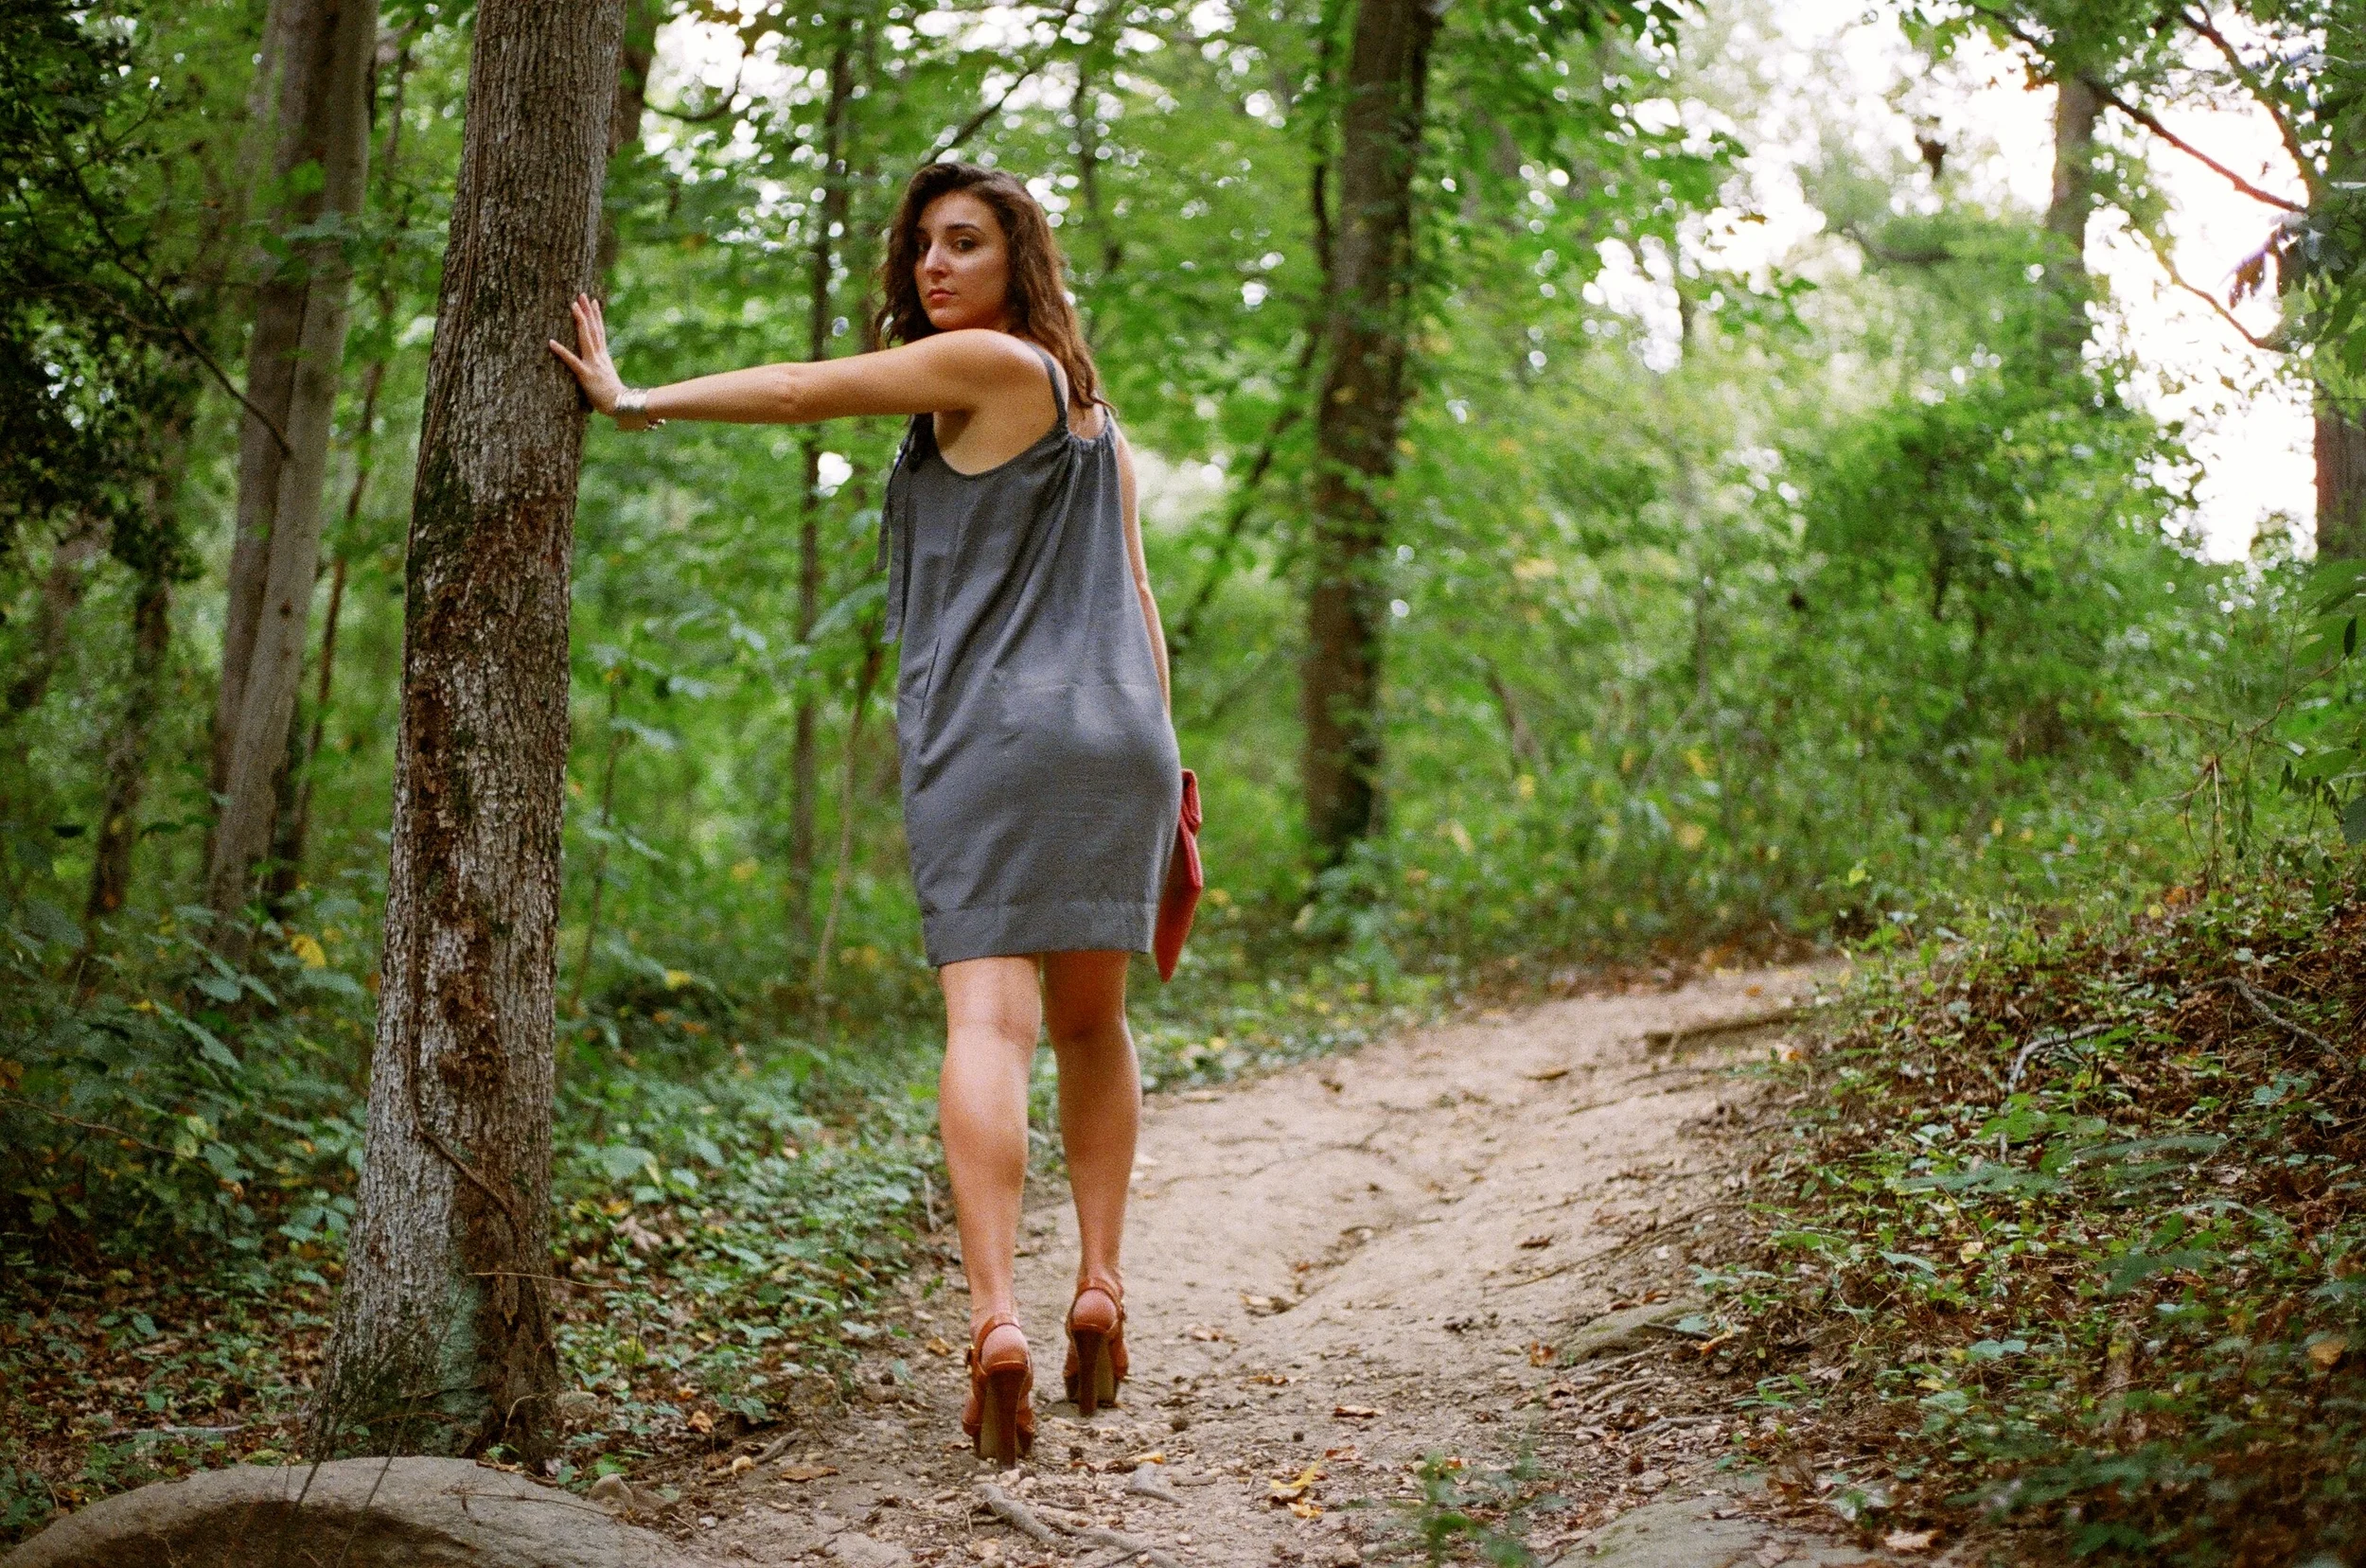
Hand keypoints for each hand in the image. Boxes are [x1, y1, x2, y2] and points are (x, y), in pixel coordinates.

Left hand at [547, 293, 624, 414]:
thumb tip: (600, 367)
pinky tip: (551, 342)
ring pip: (586, 338)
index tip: (593, 301)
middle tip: (582, 295)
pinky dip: (561, 351)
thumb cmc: (615, 397)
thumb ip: (602, 370)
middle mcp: (599, 356)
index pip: (600, 331)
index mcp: (603, 356)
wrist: (622, 405)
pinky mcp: (585, 374)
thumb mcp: (608, 378)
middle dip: (587, 311)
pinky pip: (572, 361)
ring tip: (573, 306)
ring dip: (580, 321)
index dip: (596, 316)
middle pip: (593, 329)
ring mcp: (593, 364)